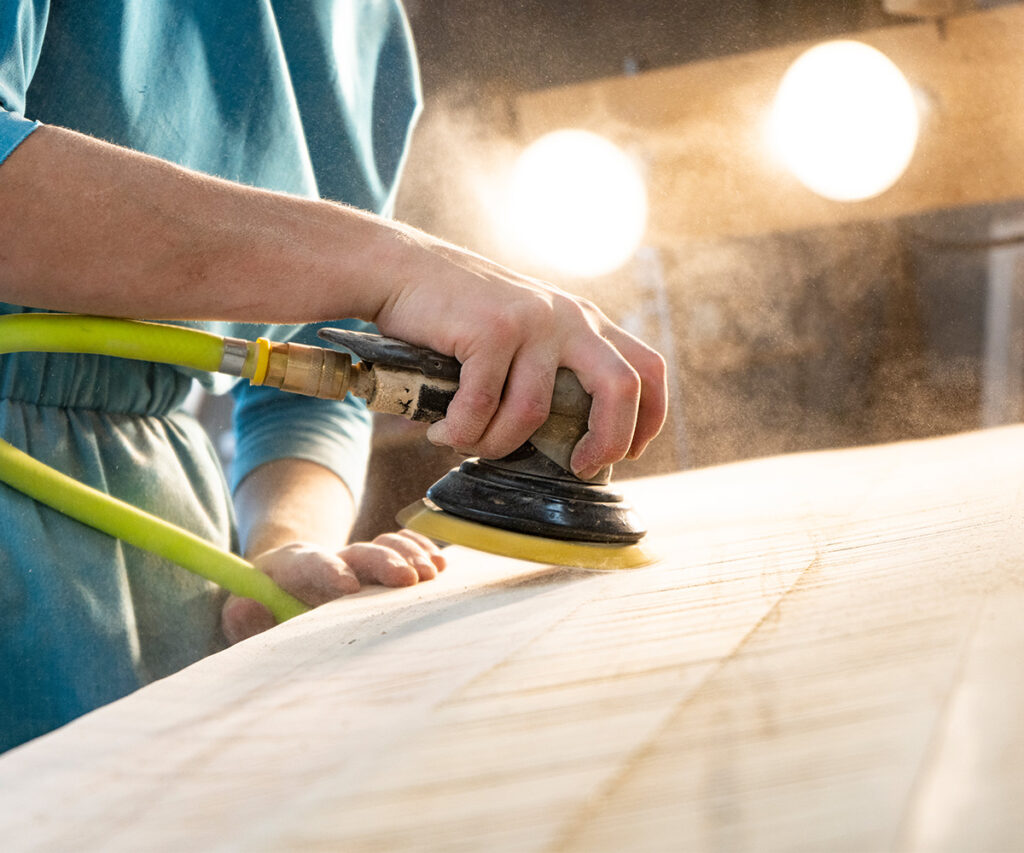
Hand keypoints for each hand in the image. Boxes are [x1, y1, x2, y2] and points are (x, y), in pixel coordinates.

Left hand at [222, 529, 445, 643]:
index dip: (330, 571)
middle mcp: (332, 556)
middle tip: (409, 579)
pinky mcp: (379, 562)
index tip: (349, 587)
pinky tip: (439, 563)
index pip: (312, 561)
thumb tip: (246, 605)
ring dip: (410, 555)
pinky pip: (403, 546)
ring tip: (432, 573)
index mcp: (294, 567)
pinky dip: (421, 550)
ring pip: (385, 545)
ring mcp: (359, 558)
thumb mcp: (244, 614)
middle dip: (385, 561)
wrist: (286, 583)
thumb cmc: (265, 608)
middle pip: (359, 550)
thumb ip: (244, 616)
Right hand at [373, 232, 667, 478]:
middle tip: (579, 469)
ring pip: (533, 413)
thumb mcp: (524, 334)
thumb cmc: (459, 317)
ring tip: (464, 442)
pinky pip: (481, 407)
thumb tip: (565, 446)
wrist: (402, 269)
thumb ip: (551, 371)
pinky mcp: (491, 329)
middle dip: (608, 441)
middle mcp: (568, 318)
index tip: (626, 454)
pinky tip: (441, 431)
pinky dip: (459, 432)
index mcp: (584, 322)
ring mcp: (531, 321)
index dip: (649, 420)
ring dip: (495, 444)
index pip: (648, 369)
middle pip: (620, 387)